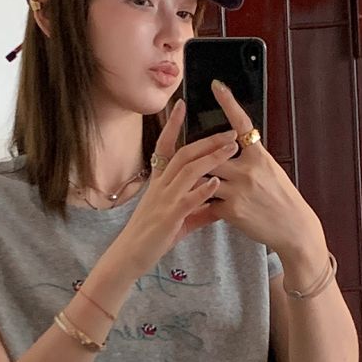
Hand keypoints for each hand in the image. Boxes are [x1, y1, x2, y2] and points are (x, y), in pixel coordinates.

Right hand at [110, 100, 236, 278]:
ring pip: (188, 171)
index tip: (181, 104)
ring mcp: (164, 199)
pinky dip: (202, 190)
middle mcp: (161, 186)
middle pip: (184, 154)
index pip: (165, 146)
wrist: (131, 256)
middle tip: (230, 131)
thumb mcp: (178, 219)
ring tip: (231, 149)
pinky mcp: (168, 217)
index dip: (172, 125)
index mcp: (160, 182)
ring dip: (211, 158)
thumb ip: (199, 209)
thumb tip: (219, 205)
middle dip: (208, 140)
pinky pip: (187, 200)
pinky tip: (216, 183)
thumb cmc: (153, 237)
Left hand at [204, 81, 322, 261]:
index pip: (242, 124)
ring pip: (206, 176)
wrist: (293, 228)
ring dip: (199, 179)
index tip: (216, 86)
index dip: (229, 103)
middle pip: (213, 153)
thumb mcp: (271, 171)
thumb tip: (234, 144)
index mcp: (260, 156)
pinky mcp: (232, 210)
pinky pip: (209, 201)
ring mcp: (240, 189)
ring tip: (191, 182)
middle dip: (200, 154)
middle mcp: (249, 169)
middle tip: (187, 151)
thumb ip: (251, 158)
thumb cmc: (281, 198)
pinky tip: (207, 207)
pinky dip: (206, 202)